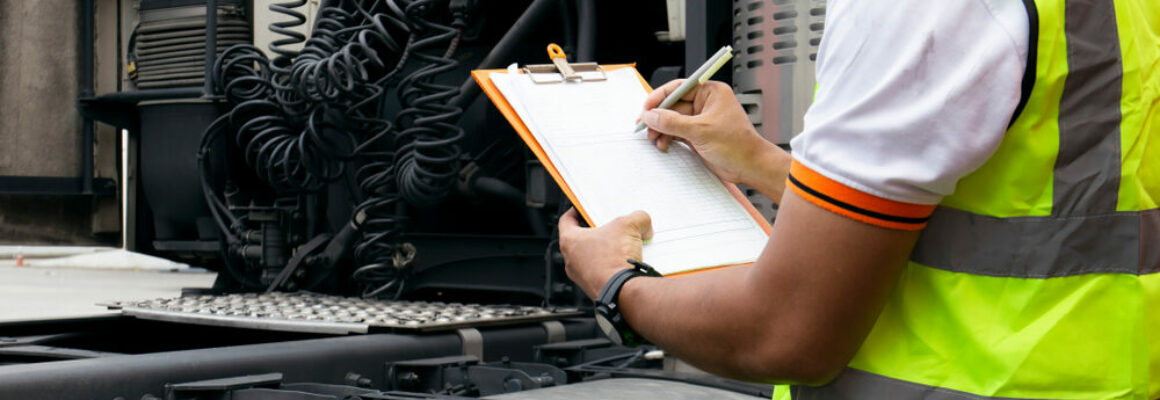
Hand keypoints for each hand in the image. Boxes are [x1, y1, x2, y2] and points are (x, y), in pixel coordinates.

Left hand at [557, 208, 653, 298]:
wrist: (622, 291)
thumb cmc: (614, 261)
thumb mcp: (629, 226)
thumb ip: (637, 218)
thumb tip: (643, 223)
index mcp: (570, 241)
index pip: (566, 220)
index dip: (576, 211)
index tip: (584, 209)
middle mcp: (571, 261)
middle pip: (582, 240)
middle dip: (598, 232)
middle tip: (611, 226)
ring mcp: (582, 277)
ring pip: (592, 258)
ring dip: (606, 251)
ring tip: (624, 245)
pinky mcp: (595, 288)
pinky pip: (602, 273)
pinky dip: (613, 267)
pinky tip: (628, 263)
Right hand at [641, 80, 776, 186]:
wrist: (749, 166)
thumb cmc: (737, 144)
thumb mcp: (700, 130)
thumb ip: (672, 122)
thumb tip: (651, 115)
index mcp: (711, 92)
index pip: (679, 88)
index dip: (660, 96)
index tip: (646, 108)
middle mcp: (705, 103)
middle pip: (673, 105)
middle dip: (658, 116)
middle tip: (645, 126)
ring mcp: (701, 120)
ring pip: (673, 120)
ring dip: (661, 129)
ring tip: (654, 138)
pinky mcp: (698, 135)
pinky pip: (677, 132)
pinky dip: (668, 138)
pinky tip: (663, 144)